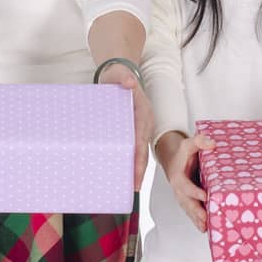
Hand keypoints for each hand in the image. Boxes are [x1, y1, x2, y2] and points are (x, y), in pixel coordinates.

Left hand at [96, 61, 153, 189]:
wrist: (118, 73)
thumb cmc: (118, 76)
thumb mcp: (119, 74)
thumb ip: (123, 77)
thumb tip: (129, 82)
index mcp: (143, 113)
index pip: (141, 139)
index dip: (139, 158)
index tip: (136, 173)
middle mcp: (143, 123)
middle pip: (142, 150)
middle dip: (139, 171)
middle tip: (132, 188)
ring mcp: (138, 127)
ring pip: (139, 152)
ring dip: (135, 169)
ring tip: (128, 187)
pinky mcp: (131, 129)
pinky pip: (132, 147)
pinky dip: (128, 160)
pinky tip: (120, 171)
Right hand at [153, 130, 213, 231]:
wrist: (174, 159)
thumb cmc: (182, 154)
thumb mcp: (188, 144)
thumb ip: (198, 142)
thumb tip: (211, 143)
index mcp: (178, 177)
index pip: (186, 186)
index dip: (195, 192)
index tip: (205, 197)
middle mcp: (179, 190)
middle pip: (187, 203)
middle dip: (196, 211)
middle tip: (206, 218)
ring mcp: (183, 197)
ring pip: (189, 210)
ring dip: (197, 219)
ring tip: (206, 227)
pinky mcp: (188, 201)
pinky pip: (192, 212)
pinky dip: (197, 221)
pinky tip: (205, 228)